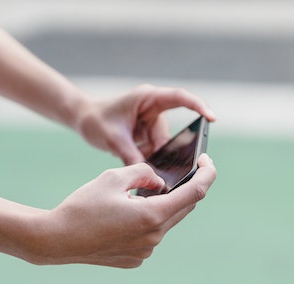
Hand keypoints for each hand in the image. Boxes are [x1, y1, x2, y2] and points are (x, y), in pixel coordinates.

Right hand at [27, 154, 215, 266]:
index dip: (207, 174)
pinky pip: (151, 234)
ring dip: (162, 205)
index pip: (196, 192)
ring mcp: (146, 251)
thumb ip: (143, 173)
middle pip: (184, 207)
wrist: (57, 240)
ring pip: (166, 221)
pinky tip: (125, 214)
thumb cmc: (82, 206)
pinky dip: (147, 220)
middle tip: (178, 171)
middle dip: (184, 188)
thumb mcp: (113, 177)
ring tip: (139, 194)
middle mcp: (155, 237)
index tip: (206, 161)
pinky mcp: (136, 259)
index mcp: (153, 215)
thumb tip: (159, 182)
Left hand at [75, 84, 215, 164]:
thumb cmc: (95, 120)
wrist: (82, 119)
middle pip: (168, 134)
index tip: (212, 119)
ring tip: (130, 156)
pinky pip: (155, 151)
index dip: (198, 106)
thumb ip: (132, 156)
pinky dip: (145, 158)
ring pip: (162, 147)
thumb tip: (150, 175)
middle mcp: (154, 108)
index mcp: (148, 98)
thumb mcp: (113, 139)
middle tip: (149, 163)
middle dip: (161, 151)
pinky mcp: (148, 134)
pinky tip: (131, 158)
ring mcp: (152, 122)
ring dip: (150, 157)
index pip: (179, 98)